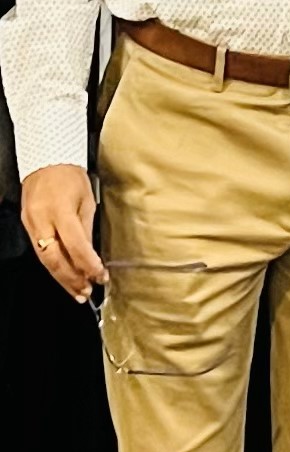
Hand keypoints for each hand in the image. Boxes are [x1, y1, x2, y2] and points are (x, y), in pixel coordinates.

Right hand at [21, 164, 105, 301]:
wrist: (46, 159)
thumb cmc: (70, 176)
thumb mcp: (87, 200)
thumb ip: (87, 229)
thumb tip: (91, 256)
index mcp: (60, 211)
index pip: (76, 246)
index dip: (88, 265)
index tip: (100, 276)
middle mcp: (42, 220)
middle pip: (54, 259)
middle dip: (71, 279)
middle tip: (85, 293)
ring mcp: (31, 223)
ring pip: (44, 259)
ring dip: (61, 278)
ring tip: (76, 291)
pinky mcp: (26, 224)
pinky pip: (39, 250)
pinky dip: (52, 265)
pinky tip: (63, 275)